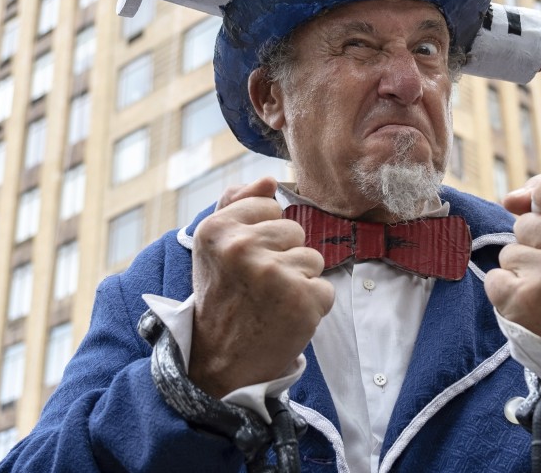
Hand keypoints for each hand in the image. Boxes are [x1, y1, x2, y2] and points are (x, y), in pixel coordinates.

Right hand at [189, 177, 334, 396]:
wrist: (219, 360)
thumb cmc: (222, 296)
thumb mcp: (214, 246)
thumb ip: (236, 204)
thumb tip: (269, 180)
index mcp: (217, 228)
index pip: (270, 206)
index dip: (262, 235)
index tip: (243, 262)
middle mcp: (243, 247)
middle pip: (294, 230)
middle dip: (283, 256)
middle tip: (257, 286)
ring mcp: (274, 274)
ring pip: (313, 258)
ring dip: (299, 281)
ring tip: (271, 303)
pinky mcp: (301, 300)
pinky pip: (325, 288)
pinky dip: (312, 306)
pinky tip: (285, 318)